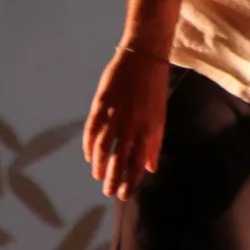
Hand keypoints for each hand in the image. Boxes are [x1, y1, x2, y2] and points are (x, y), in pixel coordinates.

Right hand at [82, 46, 169, 200]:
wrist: (145, 54)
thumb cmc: (155, 86)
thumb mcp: (160, 115)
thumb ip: (155, 142)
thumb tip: (151, 168)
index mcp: (149, 127)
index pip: (138, 161)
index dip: (131, 180)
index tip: (126, 194)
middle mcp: (132, 123)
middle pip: (120, 158)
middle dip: (114, 179)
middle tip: (109, 192)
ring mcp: (115, 113)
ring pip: (104, 147)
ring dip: (100, 165)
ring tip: (98, 176)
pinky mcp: (102, 102)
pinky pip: (92, 129)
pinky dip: (89, 145)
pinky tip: (90, 156)